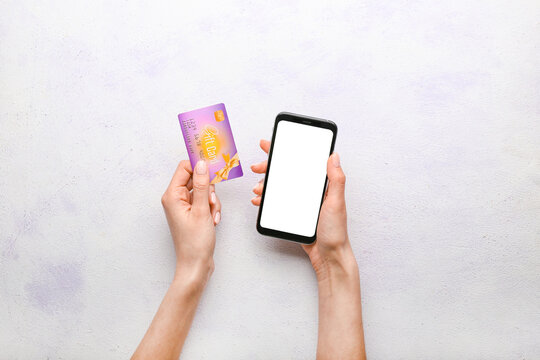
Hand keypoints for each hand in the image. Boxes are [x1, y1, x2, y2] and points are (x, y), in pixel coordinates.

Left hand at [161, 160, 221, 283]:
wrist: (196, 265)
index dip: (199, 167)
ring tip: (211, 216)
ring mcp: (183, 206)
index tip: (213, 168)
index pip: (184, 168)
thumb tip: (201, 164)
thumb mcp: (201, 210)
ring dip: (211, 201)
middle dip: (208, 189)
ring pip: (202, 191)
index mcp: (172, 196)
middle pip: (195, 179)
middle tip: (210, 202)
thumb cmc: (194, 243)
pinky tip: (212, 221)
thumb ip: (201, 185)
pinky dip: (211, 209)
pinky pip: (204, 202)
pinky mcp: (191, 213)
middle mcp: (175, 199)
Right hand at [251, 140, 356, 280]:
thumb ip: (336, 179)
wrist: (328, 256)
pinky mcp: (292, 213)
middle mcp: (309, 190)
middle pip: (286, 172)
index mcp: (320, 184)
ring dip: (265, 184)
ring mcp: (299, 202)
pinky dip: (265, 199)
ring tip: (258, 189)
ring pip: (278, 186)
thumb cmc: (335, 231)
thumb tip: (334, 156)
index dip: (285, 151)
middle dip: (269, 167)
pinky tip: (259, 200)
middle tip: (258, 167)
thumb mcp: (336, 202)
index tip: (271, 145)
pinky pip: (276, 202)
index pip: (301, 162)